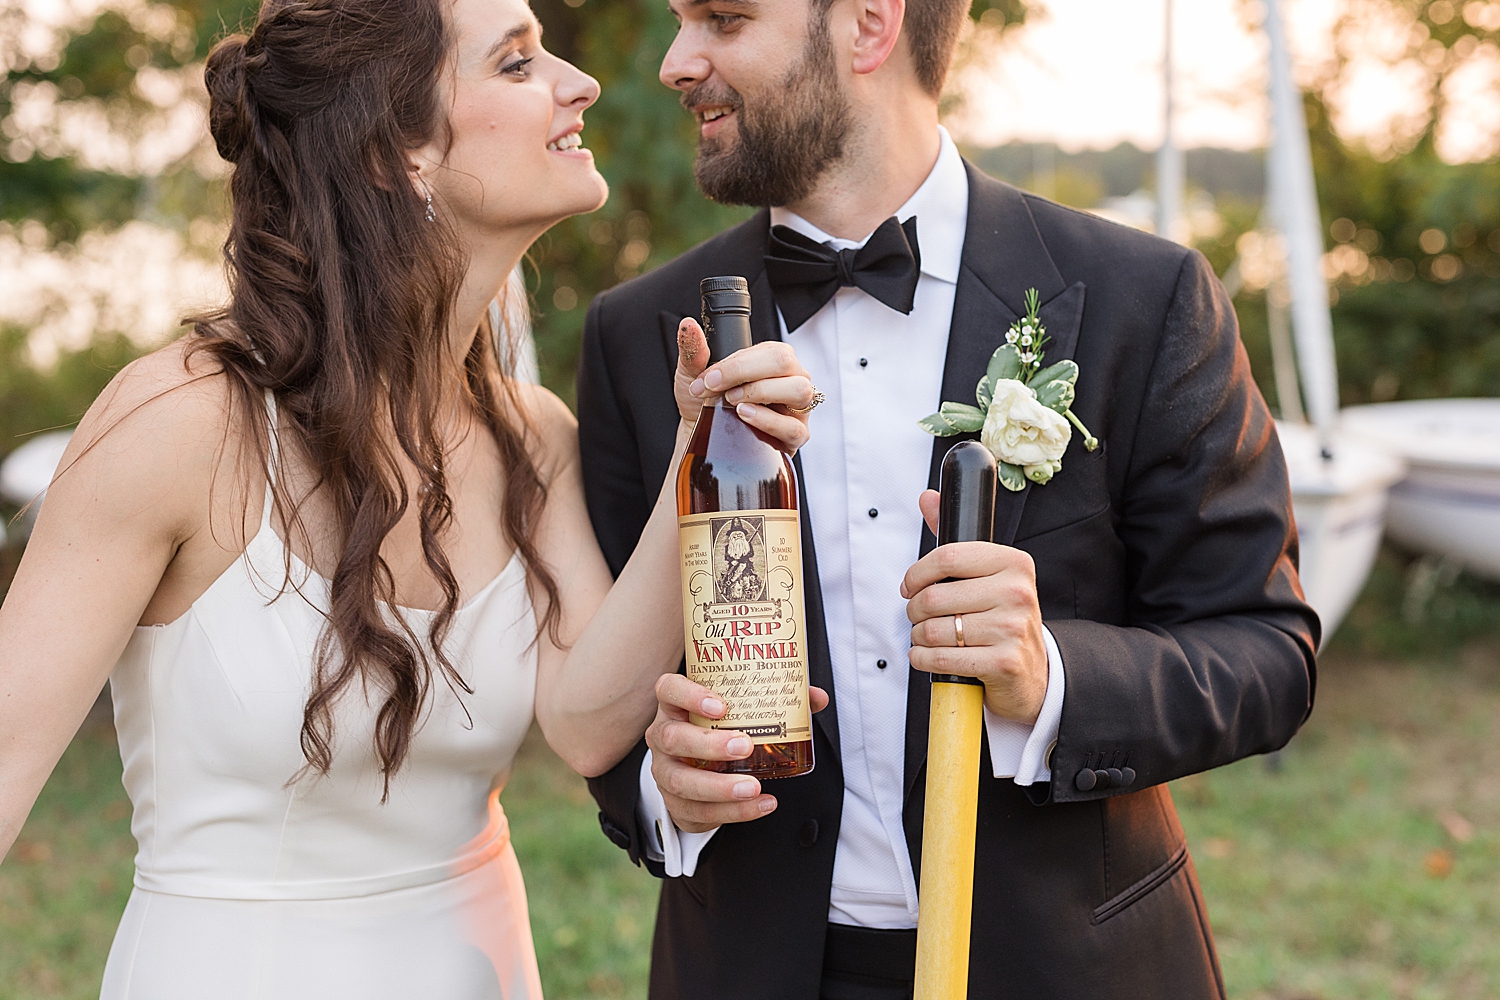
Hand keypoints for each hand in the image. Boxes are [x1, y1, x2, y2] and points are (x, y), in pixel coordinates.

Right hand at [646, 673, 829, 833]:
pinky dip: (733, 811)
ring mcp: (666, 772)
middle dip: (709, 744)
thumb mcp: (741, 712)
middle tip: (744, 746)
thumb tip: (816, 697)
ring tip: (752, 787)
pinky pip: (699, 811)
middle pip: (673, 737)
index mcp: (675, 705)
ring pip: (681, 781)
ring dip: (719, 786)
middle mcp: (664, 736)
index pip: (669, 690)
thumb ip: (778, 700)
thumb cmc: (720, 730)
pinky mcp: (676, 803)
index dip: (689, 694)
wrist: (698, 770)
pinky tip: (760, 805)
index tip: (719, 705)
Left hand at [673, 318, 813, 454]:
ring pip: (798, 391)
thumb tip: (688, 326)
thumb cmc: (706, 402)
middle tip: (717, 389)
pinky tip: (744, 416)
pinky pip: (794, 428)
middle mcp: (792, 378)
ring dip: (760, 393)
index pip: (768, 350)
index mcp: (774, 359)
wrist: (702, 435)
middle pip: (786, 363)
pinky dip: (768, 421)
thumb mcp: (694, 374)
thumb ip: (693, 350)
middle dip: (745, 374)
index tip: (708, 378)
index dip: (736, 364)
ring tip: (732, 402)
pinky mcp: (796, 436)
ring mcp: (797, 408)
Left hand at [901, 489, 1048, 724]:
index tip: (909, 586)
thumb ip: (954, 541)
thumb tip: (927, 497)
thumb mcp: (986, 576)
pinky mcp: (1004, 662)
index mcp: (1013, 563)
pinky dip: (923, 659)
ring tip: (926, 638)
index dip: (916, 574)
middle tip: (917, 616)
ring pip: (934, 630)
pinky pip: (942, 658)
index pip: (946, 556)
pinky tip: (927, 656)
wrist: (1032, 671)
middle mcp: (1018, 592)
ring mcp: (1013, 628)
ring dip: (918, 637)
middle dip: (913, 610)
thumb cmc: (1001, 618)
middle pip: (933, 596)